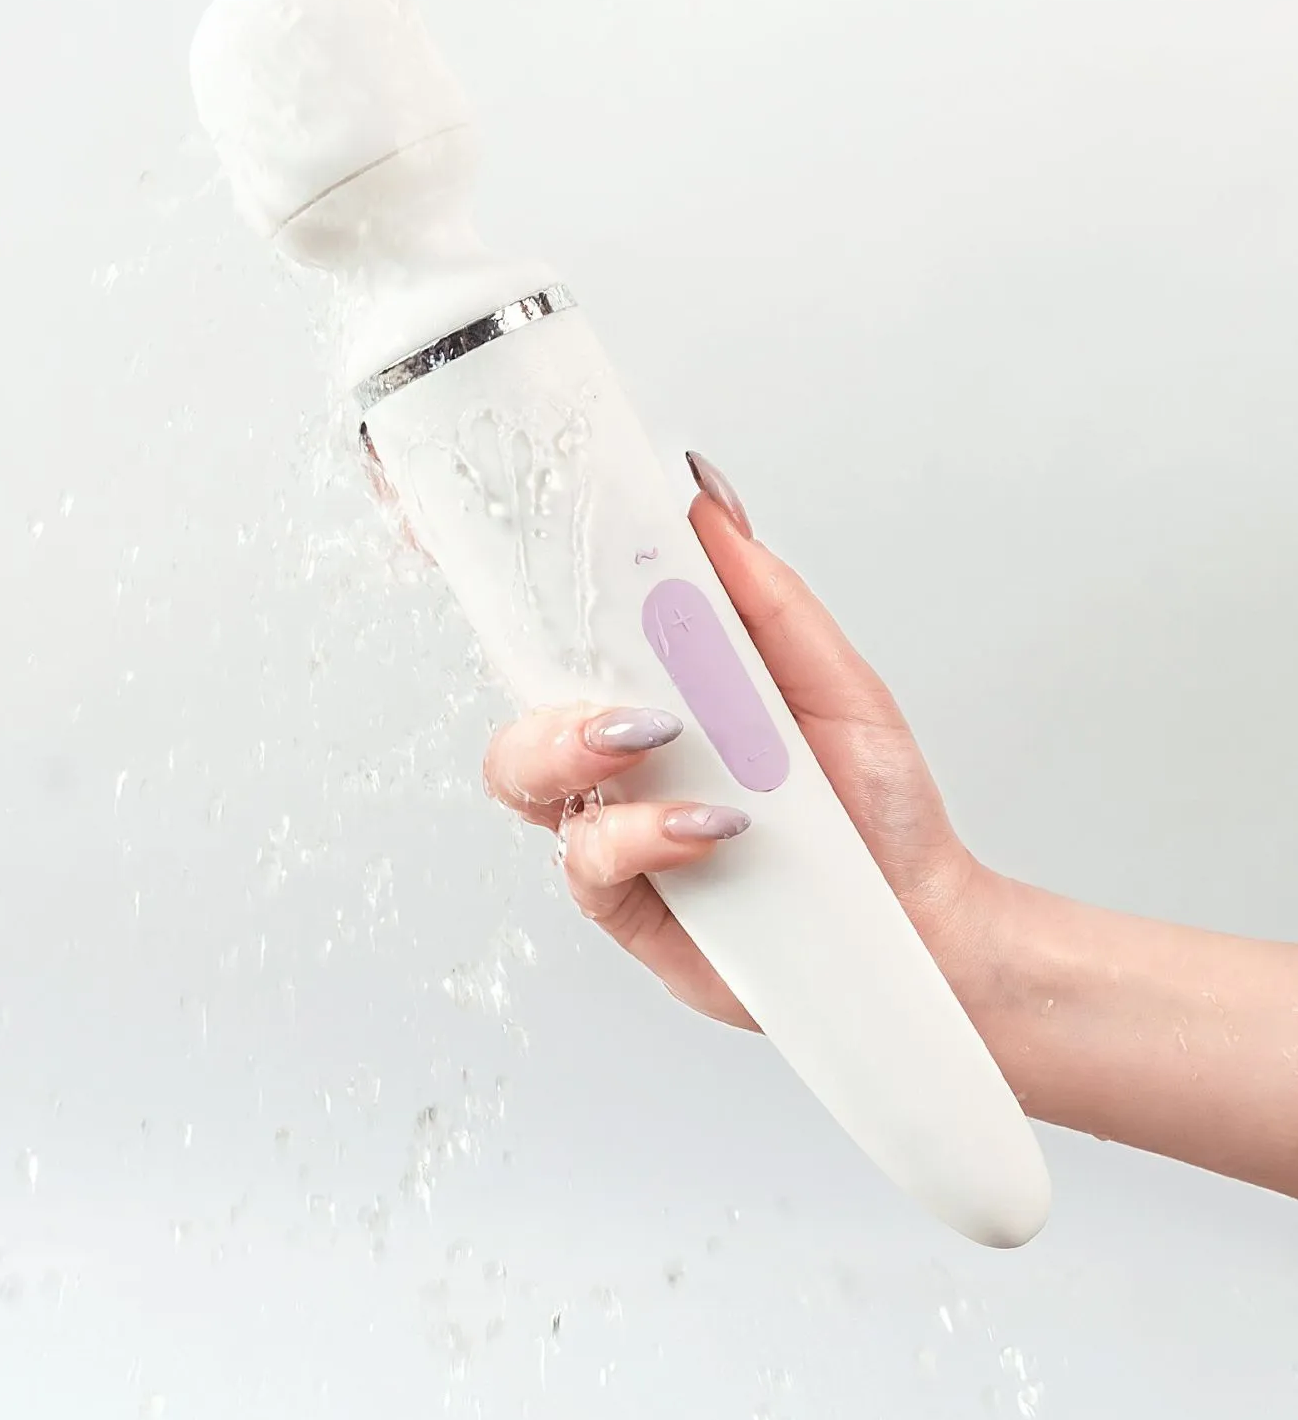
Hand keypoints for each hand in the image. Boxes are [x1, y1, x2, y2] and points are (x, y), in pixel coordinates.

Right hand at [484, 452, 1002, 1033]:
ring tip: (656, 743)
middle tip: (613, 687)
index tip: (498, 543)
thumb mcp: (837, 681)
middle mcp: (625, 758)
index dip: (518, 596)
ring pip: (524, 782)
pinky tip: (706, 826)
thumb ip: (767, 599)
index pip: (566, 637)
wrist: (921, 916)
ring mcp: (619, 831)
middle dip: (542, 685)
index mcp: (661, 690)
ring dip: (571, 751)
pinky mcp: (629, 907)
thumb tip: (707, 502)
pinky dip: (640, 834)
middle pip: (520, 708)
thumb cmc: (876, 802)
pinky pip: (588, 865)